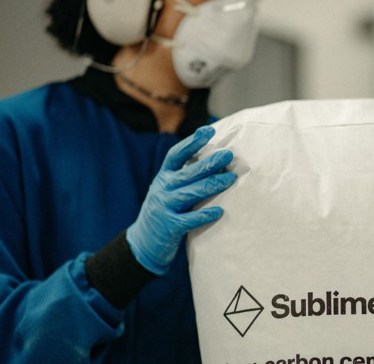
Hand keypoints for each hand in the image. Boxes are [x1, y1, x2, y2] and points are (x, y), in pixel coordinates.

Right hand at [126, 126, 234, 274]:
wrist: (143, 242)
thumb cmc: (165, 210)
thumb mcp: (168, 189)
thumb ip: (185, 176)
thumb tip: (215, 160)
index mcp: (163, 176)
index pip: (176, 154)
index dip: (192, 142)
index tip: (208, 130)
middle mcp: (162, 189)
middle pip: (187, 173)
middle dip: (209, 163)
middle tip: (228, 155)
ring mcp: (164, 207)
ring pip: (190, 193)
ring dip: (212, 185)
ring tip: (230, 179)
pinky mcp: (169, 227)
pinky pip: (189, 220)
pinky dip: (204, 215)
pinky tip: (219, 211)